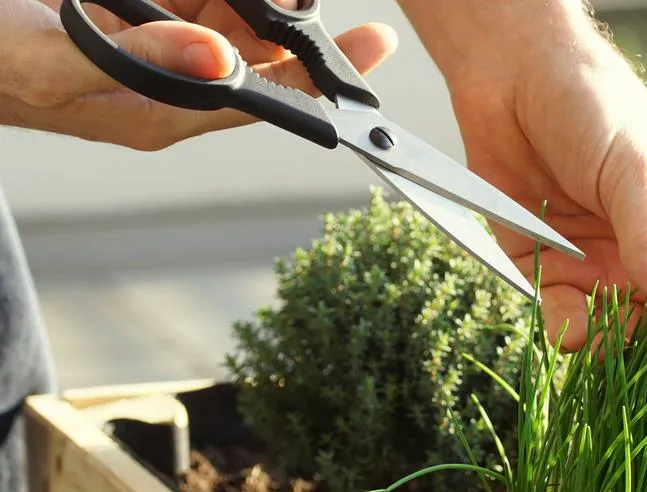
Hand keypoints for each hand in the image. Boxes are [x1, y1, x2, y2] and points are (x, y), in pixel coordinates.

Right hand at [0, 0, 395, 148]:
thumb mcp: (56, 61)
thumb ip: (140, 59)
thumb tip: (219, 61)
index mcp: (162, 111)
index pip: (261, 100)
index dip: (321, 80)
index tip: (375, 50)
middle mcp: (172, 84)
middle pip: (261, 60)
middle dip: (300, 29)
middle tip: (329, 1)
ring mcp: (158, 47)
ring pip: (235, 22)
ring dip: (265, 0)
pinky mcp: (141, 15)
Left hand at [444, 21, 646, 355]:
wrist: (514, 80)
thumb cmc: (594, 108)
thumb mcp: (633, 170)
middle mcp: (645, 255)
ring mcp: (597, 266)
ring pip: (613, 329)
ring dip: (611, 343)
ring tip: (603, 343)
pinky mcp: (546, 270)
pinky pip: (561, 314)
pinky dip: (566, 329)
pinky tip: (570, 332)